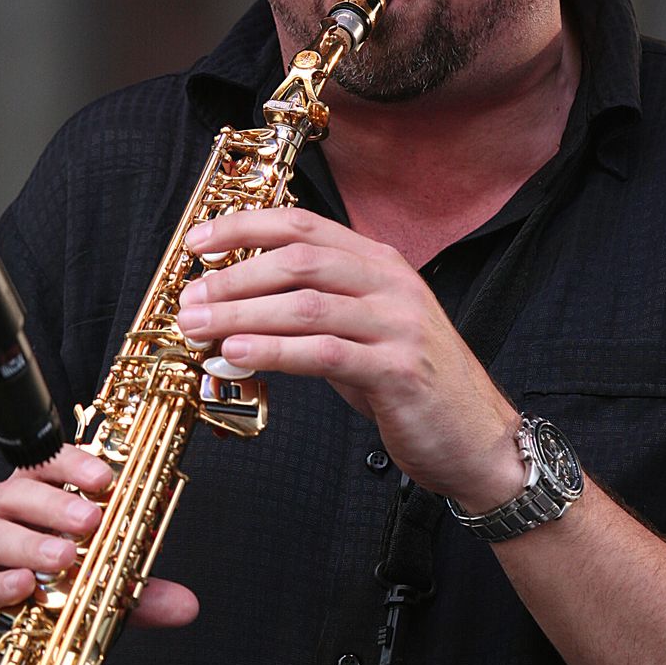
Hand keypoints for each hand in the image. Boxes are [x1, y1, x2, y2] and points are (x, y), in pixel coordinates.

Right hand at [0, 444, 199, 664]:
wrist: (2, 663)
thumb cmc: (47, 604)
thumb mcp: (98, 591)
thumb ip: (138, 593)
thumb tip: (187, 605)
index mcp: (24, 502)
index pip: (43, 465)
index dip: (72, 464)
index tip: (106, 477)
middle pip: (13, 494)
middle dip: (55, 503)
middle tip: (91, 519)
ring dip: (31, 543)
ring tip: (65, 556)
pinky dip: (2, 584)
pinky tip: (26, 586)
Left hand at [179, 207, 524, 504]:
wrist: (476, 438)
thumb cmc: (411, 385)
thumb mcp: (362, 332)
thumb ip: (312, 313)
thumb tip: (235, 309)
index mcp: (379, 263)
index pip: (303, 226)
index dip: (244, 227)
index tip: (197, 243)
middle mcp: (391, 283)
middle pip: (299, 260)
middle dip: (234, 277)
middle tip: (189, 298)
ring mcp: (398, 324)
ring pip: (306, 305)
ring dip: (242, 315)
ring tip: (198, 327)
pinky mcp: (398, 369)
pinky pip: (324, 353)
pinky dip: (273, 351)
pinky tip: (236, 354)